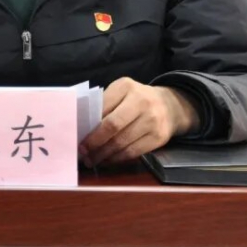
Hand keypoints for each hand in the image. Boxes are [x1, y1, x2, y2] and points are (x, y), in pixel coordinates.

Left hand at [80, 78, 199, 165]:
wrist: (170, 105)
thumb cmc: (136, 99)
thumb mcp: (121, 92)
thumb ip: (104, 104)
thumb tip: (82, 127)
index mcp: (126, 86)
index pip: (103, 108)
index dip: (88, 125)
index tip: (77, 136)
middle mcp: (141, 102)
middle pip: (112, 126)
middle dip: (94, 142)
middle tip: (82, 153)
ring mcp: (152, 120)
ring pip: (121, 143)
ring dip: (103, 154)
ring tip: (92, 160)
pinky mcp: (158, 138)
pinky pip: (132, 152)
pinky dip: (117, 159)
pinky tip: (107, 160)